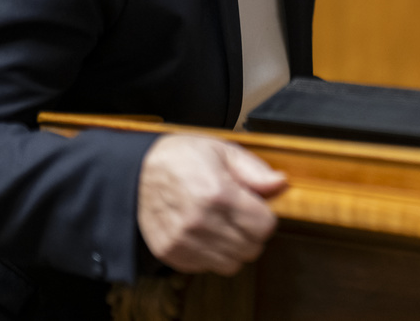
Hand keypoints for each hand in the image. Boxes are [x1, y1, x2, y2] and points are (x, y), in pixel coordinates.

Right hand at [137, 134, 287, 274]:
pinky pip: (207, 268)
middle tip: (241, 216)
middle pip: (251, 247)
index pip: (264, 226)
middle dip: (253, 232)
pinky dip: (213, 254)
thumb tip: (281, 183)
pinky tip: (207, 233)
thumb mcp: (223, 151)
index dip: (266, 216)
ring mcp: (183, 241)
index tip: (258, 207)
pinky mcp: (170, 253)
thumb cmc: (183, 157)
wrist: (138, 171)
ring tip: (224, 225)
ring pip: (232, 263)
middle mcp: (199, 222)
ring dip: (235, 247)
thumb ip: (255, 170)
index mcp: (217, 193)